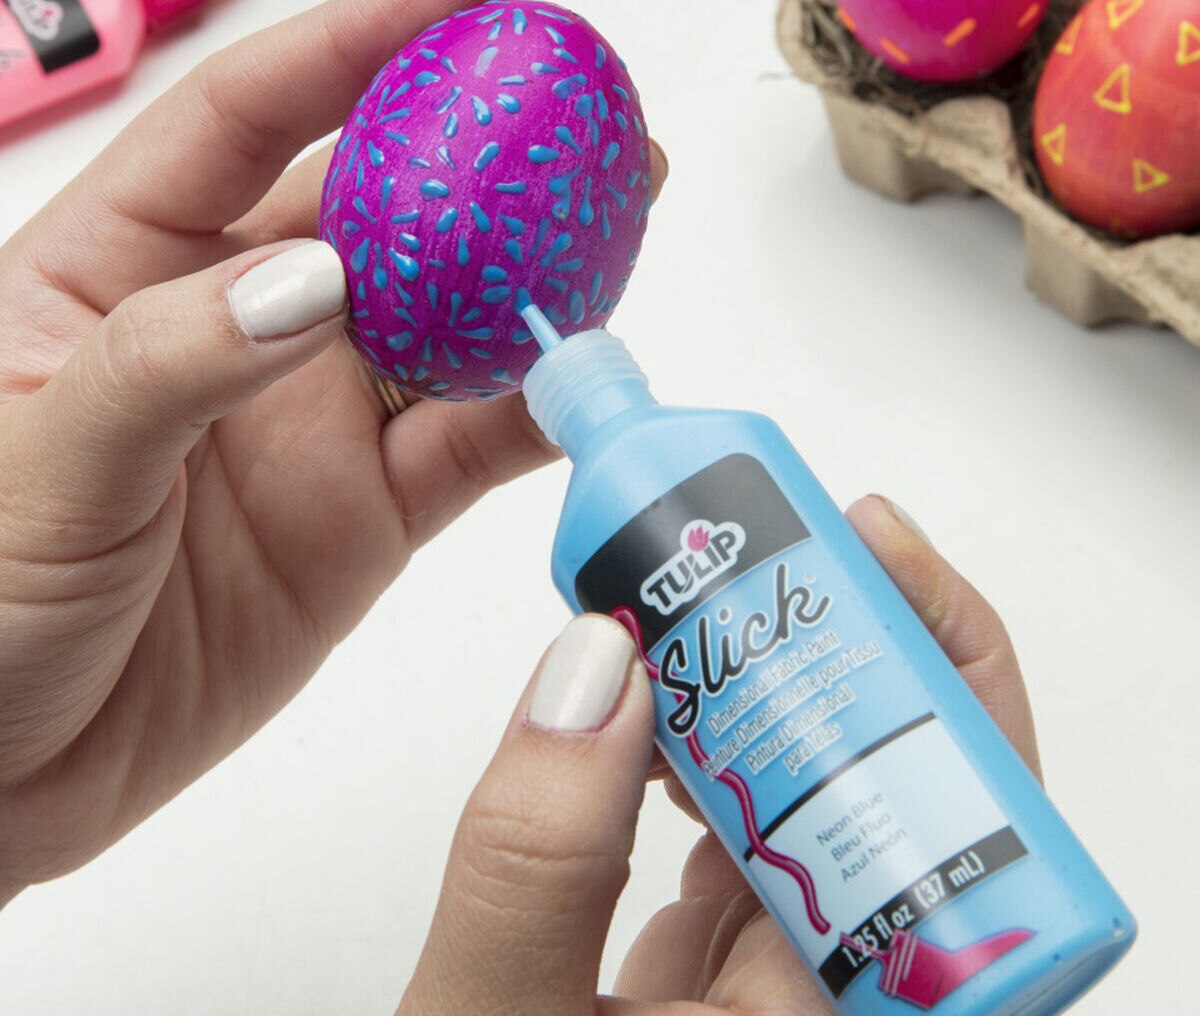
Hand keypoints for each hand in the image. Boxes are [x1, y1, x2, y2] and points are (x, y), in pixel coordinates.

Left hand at [0, 0, 667, 901]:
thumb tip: (320, 280)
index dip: (366, 40)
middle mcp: (239, 321)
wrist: (1, 773)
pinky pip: (466, 446)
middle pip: (385, 206)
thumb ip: (173, 359)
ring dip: (536, 276)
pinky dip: (531, 412)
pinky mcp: (365, 513)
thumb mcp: (36, 458)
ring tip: (623, 219)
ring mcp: (310, 416)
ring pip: (447, 321)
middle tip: (592, 117)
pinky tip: (585, 378)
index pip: (257, 112)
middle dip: (488, 152)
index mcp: (127, 261)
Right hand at [398, 495, 1039, 1014]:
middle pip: (907, 810)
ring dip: (766, 700)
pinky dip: (699, 770)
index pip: (977, 853)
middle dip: (849, 656)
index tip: (872, 557)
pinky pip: (743, 860)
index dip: (954, 684)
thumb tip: (594, 660)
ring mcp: (791, 1011)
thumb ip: (532, 857)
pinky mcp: (725, 998)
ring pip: (817, 823)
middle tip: (786, 543)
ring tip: (711, 595)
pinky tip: (655, 713)